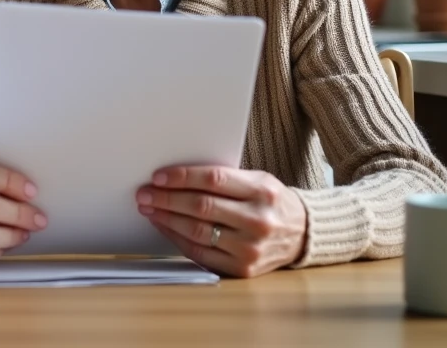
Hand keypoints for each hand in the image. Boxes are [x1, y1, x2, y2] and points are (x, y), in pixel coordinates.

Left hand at [137, 165, 307, 277]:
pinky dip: (177, 239)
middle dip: (166, 199)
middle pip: (202, 206)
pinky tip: (165, 227)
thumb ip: (224, 179)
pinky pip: (200, 253)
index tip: (158, 176)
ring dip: (167, 219)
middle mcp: (258, 220)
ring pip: (197, 231)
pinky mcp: (243, 269)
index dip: (181, 177)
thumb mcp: (257, 181)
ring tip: (149, 209)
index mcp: (262, 191)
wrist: (302, 234)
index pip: (213, 180)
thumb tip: (175, 177)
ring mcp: (251, 248)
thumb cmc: (270, 203)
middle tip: (145, 193)